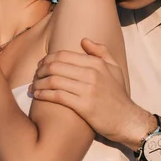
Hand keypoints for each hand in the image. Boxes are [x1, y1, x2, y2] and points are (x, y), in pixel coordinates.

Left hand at [30, 38, 151, 143]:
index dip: (47, 59)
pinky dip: (43, 94)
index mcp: (96, 63)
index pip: (63, 55)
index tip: (40, 65)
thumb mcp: (114, 68)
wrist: (127, 120)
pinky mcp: (83, 106)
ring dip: (38, 83)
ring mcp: (87, 90)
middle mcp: (91, 74)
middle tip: (35, 76)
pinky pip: (57, 96)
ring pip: (53, 80)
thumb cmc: (118, 95)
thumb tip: (83, 40)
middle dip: (40, 70)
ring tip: (33, 87)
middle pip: (55, 66)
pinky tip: (37, 95)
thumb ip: (101, 51)